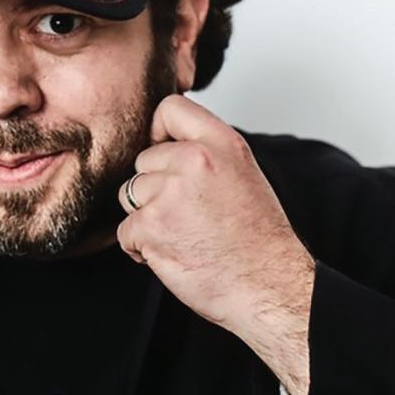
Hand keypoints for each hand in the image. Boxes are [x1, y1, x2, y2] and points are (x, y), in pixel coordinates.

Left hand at [116, 95, 314, 394]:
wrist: (268, 287)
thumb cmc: (257, 238)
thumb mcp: (241, 174)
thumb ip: (204, 151)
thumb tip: (162, 142)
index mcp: (221, 143)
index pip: (169, 107)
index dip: (159, 131)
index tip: (164, 153)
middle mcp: (194, 160)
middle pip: (142, 161)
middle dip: (154, 188)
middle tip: (186, 214)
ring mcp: (169, 193)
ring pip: (130, 195)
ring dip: (146, 218)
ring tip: (182, 233)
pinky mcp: (151, 226)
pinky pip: (125, 230)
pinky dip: (141, 247)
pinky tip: (173, 253)